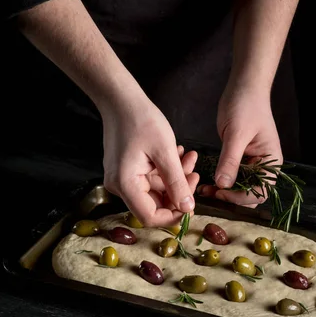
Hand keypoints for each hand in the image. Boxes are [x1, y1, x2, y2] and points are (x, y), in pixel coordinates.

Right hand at [101, 91, 198, 225]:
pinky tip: (179, 154)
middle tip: (196, 174)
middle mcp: (120, 185)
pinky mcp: (127, 169)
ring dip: (175, 176)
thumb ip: (177, 183)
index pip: (149, 216)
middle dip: (178, 190)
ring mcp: (122, 177)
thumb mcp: (165, 152)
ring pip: (155, 188)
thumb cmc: (141, 120)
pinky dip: (166, 169)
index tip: (191, 204)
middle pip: (153, 203)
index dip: (172, 215)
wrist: (121, 99)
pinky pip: (150, 177)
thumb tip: (187, 208)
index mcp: (126, 184)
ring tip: (191, 158)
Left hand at [197, 82, 281, 206]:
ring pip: (239, 187)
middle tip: (209, 194)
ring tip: (204, 190)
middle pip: (251, 194)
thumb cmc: (246, 105)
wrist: (243, 87)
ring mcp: (251, 162)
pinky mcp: (239, 158)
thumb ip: (231, 160)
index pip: (261, 191)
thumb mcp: (237, 133)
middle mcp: (263, 165)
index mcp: (271, 161)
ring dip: (224, 192)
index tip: (221, 192)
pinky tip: (206, 182)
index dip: (242, 197)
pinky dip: (220, 182)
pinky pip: (231, 176)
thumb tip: (223, 185)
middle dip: (231, 198)